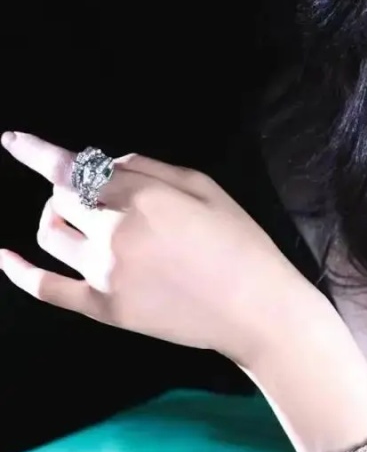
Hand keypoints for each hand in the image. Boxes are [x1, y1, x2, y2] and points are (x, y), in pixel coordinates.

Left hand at [0, 131, 304, 368]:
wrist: (256, 310)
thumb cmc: (241, 243)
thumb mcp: (206, 187)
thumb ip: (150, 167)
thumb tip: (107, 163)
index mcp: (142, 197)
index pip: (72, 167)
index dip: (36, 152)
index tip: (13, 141)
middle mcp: (115, 232)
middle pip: (62, 198)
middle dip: (70, 189)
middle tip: (93, 195)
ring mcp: (104, 273)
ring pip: (51, 234)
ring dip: (54, 219)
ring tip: (72, 220)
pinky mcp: (104, 309)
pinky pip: (46, 288)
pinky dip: (18, 270)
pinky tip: (3, 257)